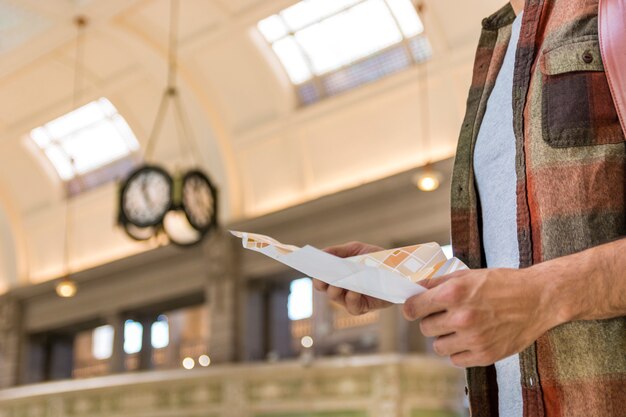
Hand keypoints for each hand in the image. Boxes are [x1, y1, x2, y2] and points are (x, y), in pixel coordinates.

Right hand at [313, 241, 391, 314]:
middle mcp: (341, 289)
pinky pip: (352, 307)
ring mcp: (351, 299)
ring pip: (335, 297)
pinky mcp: (365, 307)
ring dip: (334, 289)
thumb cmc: (375, 258)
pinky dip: (351, 298)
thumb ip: (338, 251)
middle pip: (324, 288)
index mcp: (337, 275)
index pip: (320, 277)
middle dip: (321, 282)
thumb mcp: (356, 249)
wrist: (399, 267)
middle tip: (323, 277)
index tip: (311, 267)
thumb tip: (322, 252)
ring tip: (338, 282)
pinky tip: (354, 290)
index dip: (314, 274)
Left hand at [403, 268, 561, 366]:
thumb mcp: (468, 275)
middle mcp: (461, 317)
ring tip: (459, 327)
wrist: (537, 299)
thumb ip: (439, 283)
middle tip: (445, 315)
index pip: (413, 308)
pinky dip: (459, 351)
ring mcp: (473, 339)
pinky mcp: (485, 355)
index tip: (414, 309)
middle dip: (431, 321)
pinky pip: (455, 360)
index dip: (411, 308)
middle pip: (425, 328)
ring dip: (444, 338)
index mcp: (454, 293)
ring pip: (438, 347)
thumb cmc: (502, 284)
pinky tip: (469, 338)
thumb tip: (415, 289)